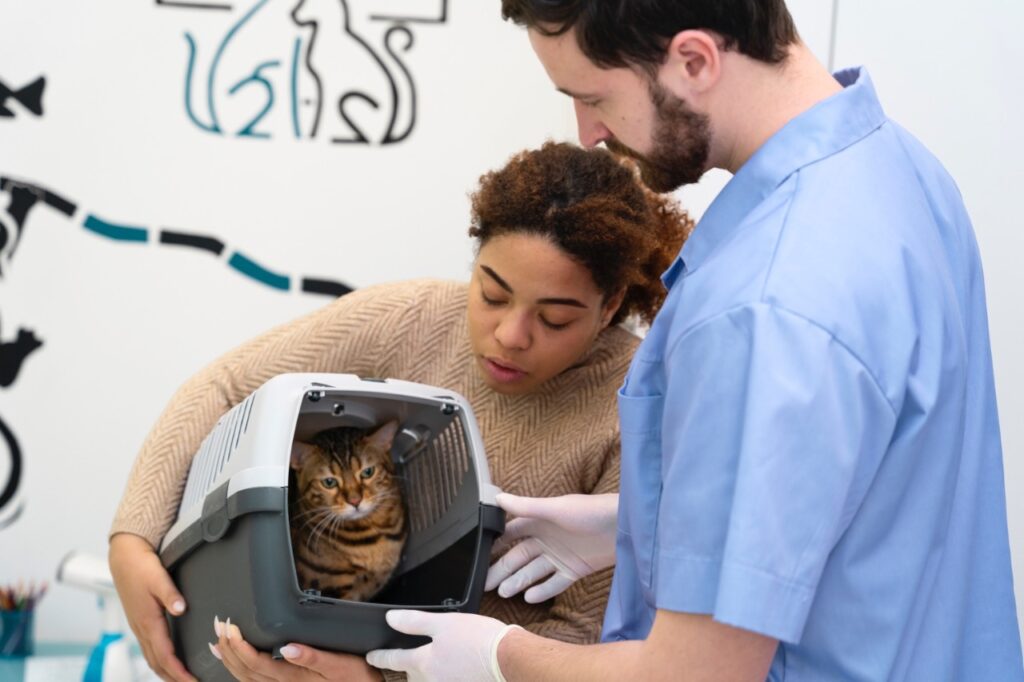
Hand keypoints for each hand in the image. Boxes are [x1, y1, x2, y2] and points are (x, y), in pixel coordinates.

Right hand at [108, 533, 195, 681]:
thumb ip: (170, 594)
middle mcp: (141, 628)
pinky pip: (148, 648)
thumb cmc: (141, 566)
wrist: (123, 556)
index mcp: (148, 620)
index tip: (192, 680)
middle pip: (157, 662)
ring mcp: (138, 626)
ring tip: (181, 679)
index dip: (178, 670)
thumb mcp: (158, 577)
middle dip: (173, 677)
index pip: (165, 654)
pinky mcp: (138, 621)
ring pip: (151, 657)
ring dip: (165, 671)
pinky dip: (158, 660)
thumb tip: (181, 609)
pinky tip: (167, 661)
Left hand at [212, 617, 382, 680]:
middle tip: (219, 624)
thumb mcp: (341, 664)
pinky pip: (254, 681)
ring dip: (229, 658)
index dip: (239, 647)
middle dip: (229, 648)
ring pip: (245, 678)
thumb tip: (288, 647)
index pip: (257, 663)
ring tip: (217, 640)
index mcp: (293, 679)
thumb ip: (314, 657)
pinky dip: (238, 669)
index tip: (230, 627)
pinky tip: (233, 659)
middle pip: (245, 671)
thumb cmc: (356, 677)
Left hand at [366, 610, 518, 681]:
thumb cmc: (480, 639)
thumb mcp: (444, 623)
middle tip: (408, 660)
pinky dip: (443, 677)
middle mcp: (432, 681)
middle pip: (411, 676)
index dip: (380, 656)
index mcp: (423, 663)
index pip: (394, 660)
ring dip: (426, 675)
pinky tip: (453, 670)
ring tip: (434, 664)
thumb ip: (415, 622)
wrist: (509, 659)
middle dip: (408, 668)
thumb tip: (391, 619)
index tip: (371, 656)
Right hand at [485, 492, 617, 602]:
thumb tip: (497, 498)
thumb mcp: (556, 508)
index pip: (511, 533)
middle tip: (484, 583)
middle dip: (502, 569)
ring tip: (503, 592)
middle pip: (519, 557)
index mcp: (540, 520)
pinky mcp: (575, 569)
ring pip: (533, 571)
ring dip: (518, 581)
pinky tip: (529, 597)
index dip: (495, 543)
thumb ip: (526, 507)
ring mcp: (560, 555)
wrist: (625, 526)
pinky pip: (554, 583)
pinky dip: (542, 590)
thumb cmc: (591, 510)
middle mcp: (547, 538)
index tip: (477, 554)